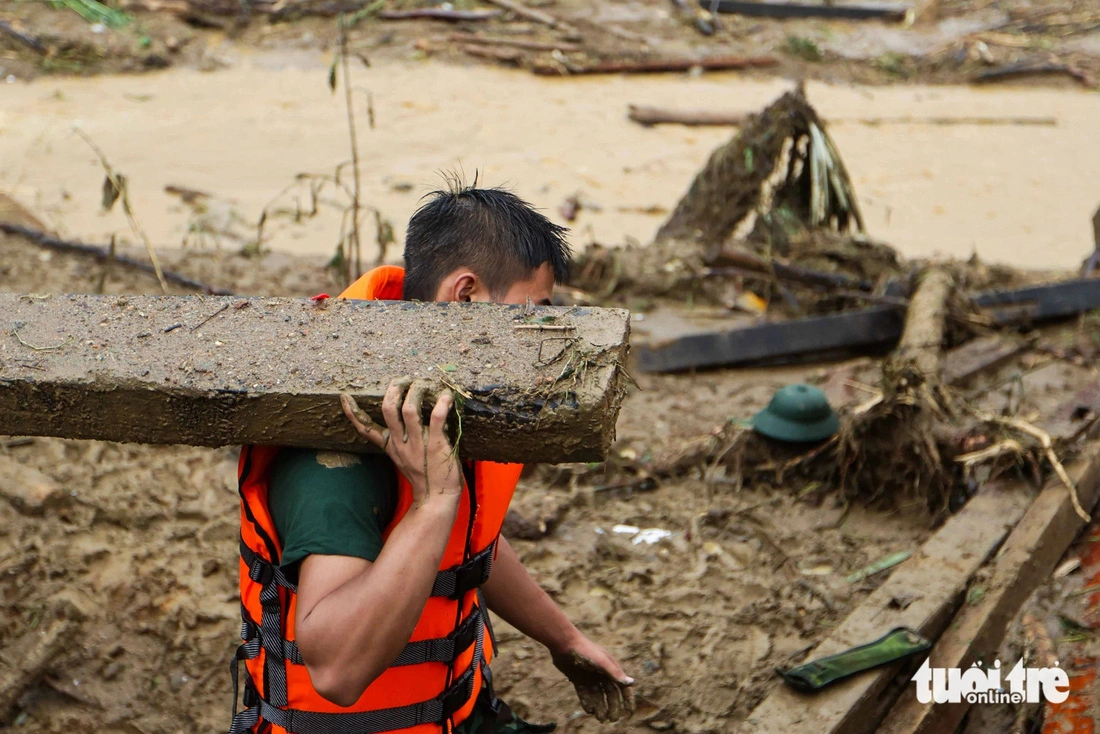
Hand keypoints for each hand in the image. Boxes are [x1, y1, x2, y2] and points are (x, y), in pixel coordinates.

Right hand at [341, 378, 461, 508]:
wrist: (437, 498)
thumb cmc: (423, 474)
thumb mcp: (403, 458)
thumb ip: (400, 440)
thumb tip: (404, 417)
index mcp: (391, 445)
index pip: (366, 429)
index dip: (353, 413)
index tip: (344, 397)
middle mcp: (401, 442)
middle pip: (389, 409)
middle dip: (395, 389)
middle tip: (404, 379)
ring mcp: (418, 443)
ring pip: (410, 409)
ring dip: (417, 392)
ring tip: (424, 384)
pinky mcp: (436, 444)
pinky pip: (436, 419)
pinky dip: (441, 404)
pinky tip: (445, 396)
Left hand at [551, 634, 634, 722]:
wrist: (564, 644)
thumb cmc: (585, 650)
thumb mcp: (601, 662)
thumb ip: (615, 673)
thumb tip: (632, 682)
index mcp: (611, 668)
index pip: (622, 686)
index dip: (627, 699)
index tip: (629, 712)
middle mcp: (602, 674)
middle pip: (610, 694)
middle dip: (613, 707)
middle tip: (612, 719)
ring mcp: (590, 677)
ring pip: (598, 696)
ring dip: (600, 707)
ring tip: (600, 719)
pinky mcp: (578, 679)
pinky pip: (585, 694)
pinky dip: (588, 702)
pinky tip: (589, 711)